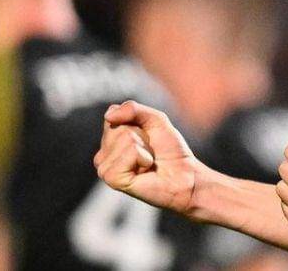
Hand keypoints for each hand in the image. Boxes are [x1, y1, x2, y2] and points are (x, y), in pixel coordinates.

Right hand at [94, 100, 202, 215]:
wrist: (184, 175)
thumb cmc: (170, 149)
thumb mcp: (155, 119)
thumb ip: (132, 109)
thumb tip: (108, 116)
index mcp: (110, 139)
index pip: (113, 113)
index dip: (138, 120)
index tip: (148, 135)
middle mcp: (103, 154)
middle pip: (119, 126)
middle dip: (142, 135)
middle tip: (150, 152)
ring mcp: (105, 167)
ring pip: (123, 139)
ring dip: (144, 149)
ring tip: (148, 162)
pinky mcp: (112, 179)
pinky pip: (128, 153)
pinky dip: (143, 158)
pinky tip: (145, 170)